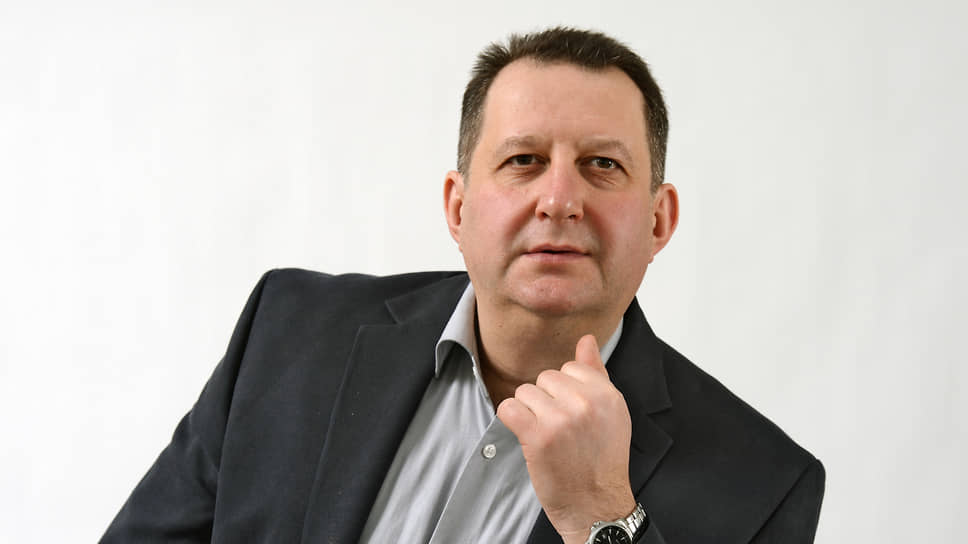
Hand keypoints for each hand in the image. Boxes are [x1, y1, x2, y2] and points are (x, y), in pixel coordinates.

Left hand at [496, 334, 635, 543]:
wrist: (595, 505)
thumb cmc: (601, 460)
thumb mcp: (611, 413)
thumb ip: (597, 373)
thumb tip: (587, 339)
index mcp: (607, 394)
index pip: (569, 368)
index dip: (564, 391)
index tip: (571, 415)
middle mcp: (586, 403)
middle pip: (545, 378)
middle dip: (546, 401)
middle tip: (559, 429)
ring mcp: (561, 419)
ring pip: (525, 392)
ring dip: (528, 413)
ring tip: (546, 435)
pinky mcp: (537, 437)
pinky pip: (508, 408)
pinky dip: (510, 420)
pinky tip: (526, 435)